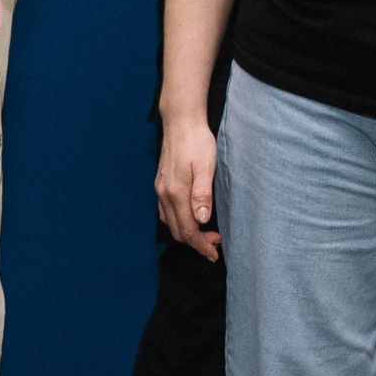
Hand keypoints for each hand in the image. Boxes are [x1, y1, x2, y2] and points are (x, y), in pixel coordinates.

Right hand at [155, 114, 221, 261]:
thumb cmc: (197, 141)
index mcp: (176, 193)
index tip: (214, 253)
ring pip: (170, 222)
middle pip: (177, 230)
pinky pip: (165, 211)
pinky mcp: (161, 184)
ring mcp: (160, 189)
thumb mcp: (206, 167)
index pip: (187, 230)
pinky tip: (189, 218)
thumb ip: (202, 194)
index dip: (201, 245)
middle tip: (215, 244)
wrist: (181, 121)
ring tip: (206, 234)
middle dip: (196, 242)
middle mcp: (164, 194)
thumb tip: (202, 219)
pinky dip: (177, 221)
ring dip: (187, 233)